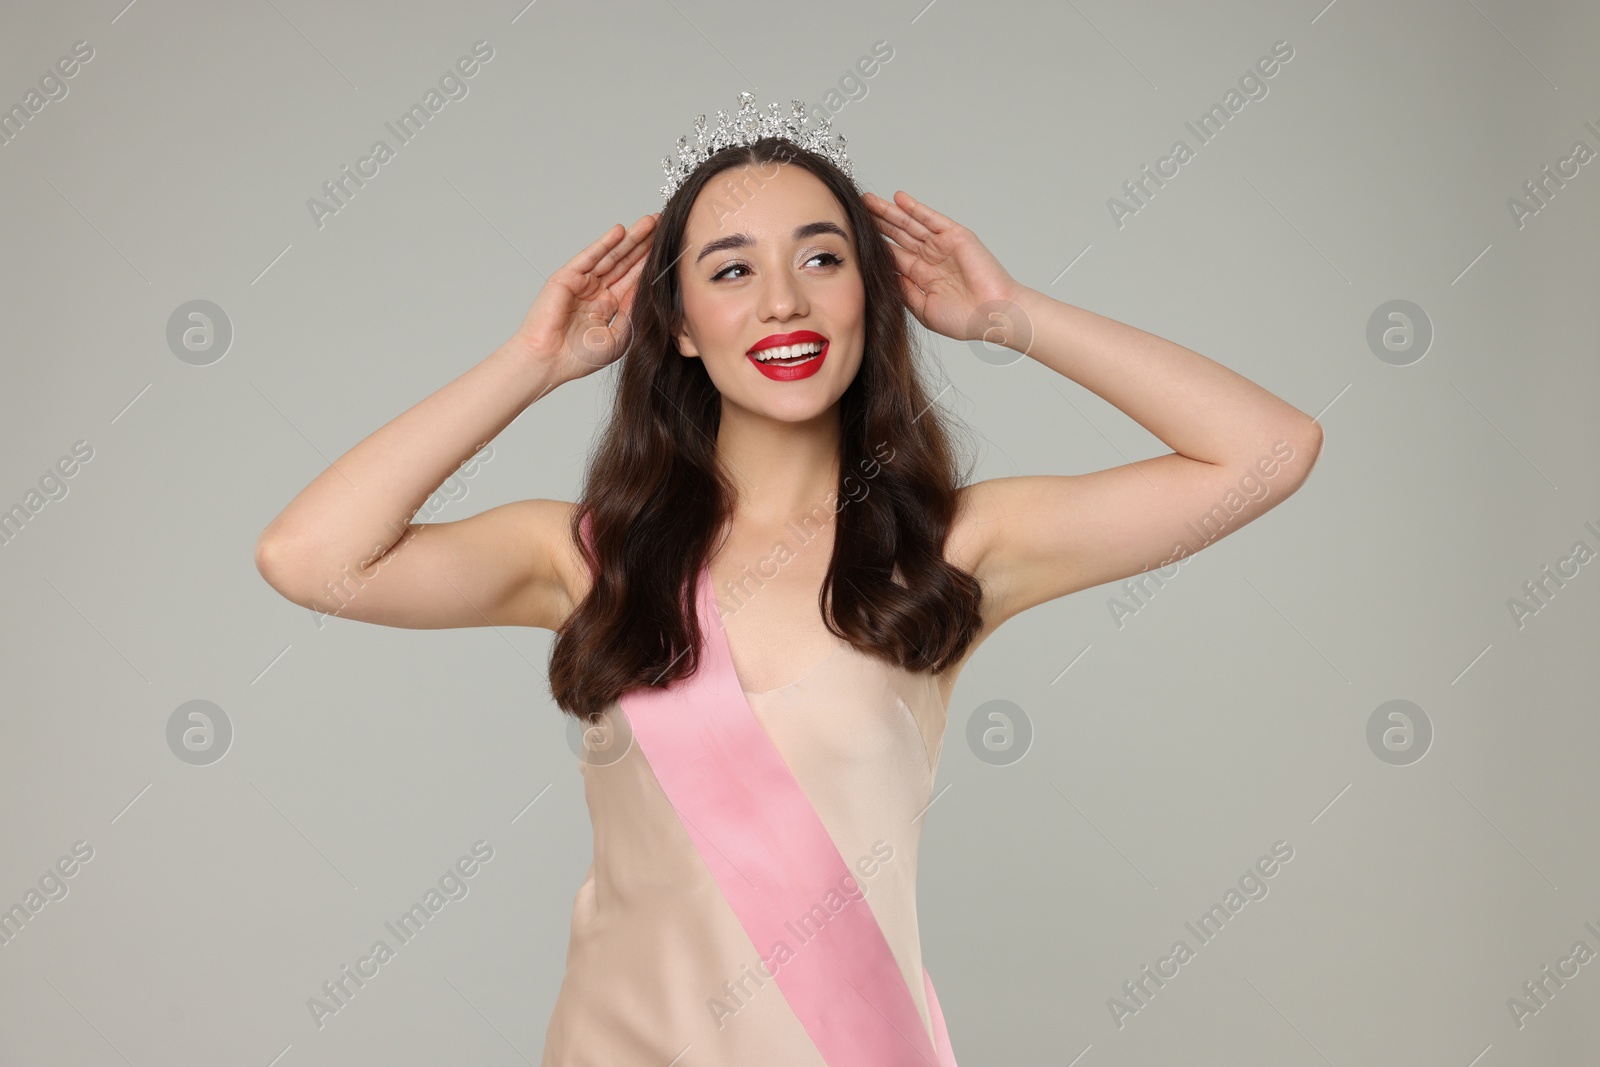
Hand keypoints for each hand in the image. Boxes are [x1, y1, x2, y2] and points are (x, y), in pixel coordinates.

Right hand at [506, 213, 659, 381]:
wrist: (548, 364)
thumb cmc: (578, 358)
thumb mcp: (619, 337)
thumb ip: (633, 312)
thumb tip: (650, 288)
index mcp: (609, 306)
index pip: (634, 279)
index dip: (650, 263)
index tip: (670, 248)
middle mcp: (596, 291)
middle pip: (625, 262)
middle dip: (644, 243)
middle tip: (664, 224)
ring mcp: (581, 283)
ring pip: (611, 256)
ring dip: (630, 238)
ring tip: (649, 222)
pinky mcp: (566, 278)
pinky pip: (589, 257)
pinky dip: (604, 244)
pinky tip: (621, 231)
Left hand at [863, 190, 1027, 345]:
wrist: (992, 315)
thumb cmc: (963, 319)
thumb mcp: (922, 308)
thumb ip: (902, 290)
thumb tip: (881, 275)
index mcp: (921, 276)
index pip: (893, 255)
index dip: (875, 245)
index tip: (854, 236)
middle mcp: (930, 258)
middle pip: (898, 236)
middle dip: (878, 223)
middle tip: (856, 210)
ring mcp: (942, 245)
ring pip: (911, 224)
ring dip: (891, 212)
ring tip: (869, 201)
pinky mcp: (955, 236)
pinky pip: (931, 218)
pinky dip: (915, 208)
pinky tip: (899, 199)